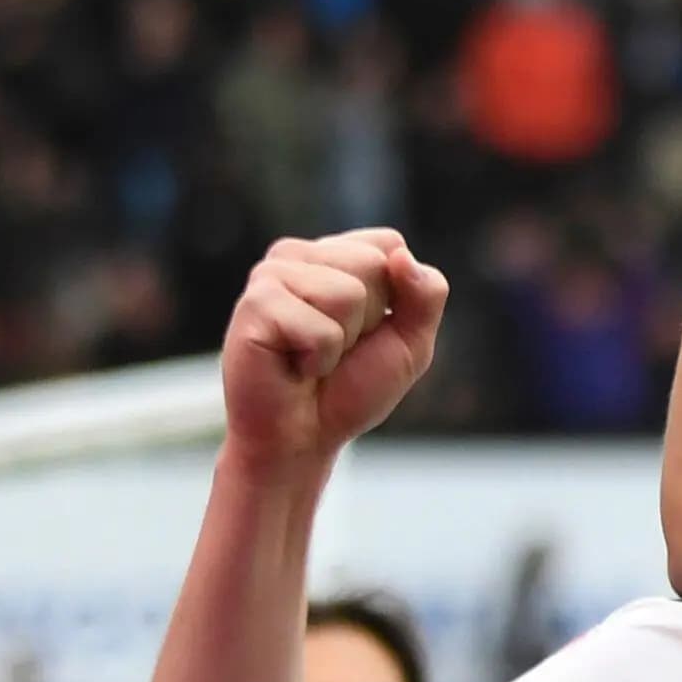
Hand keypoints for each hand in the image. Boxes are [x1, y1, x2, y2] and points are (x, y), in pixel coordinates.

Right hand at [221, 230, 445, 474]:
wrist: (302, 438)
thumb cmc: (349, 389)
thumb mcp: (410, 343)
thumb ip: (426, 296)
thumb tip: (403, 257)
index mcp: (331, 254)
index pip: (389, 243)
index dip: (394, 297)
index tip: (365, 330)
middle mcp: (296, 255)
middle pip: (371, 263)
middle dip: (368, 320)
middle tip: (335, 348)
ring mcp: (270, 276)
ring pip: (347, 293)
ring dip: (342, 341)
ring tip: (312, 357)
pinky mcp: (255, 306)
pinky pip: (320, 328)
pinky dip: (319, 359)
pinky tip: (293, 366)